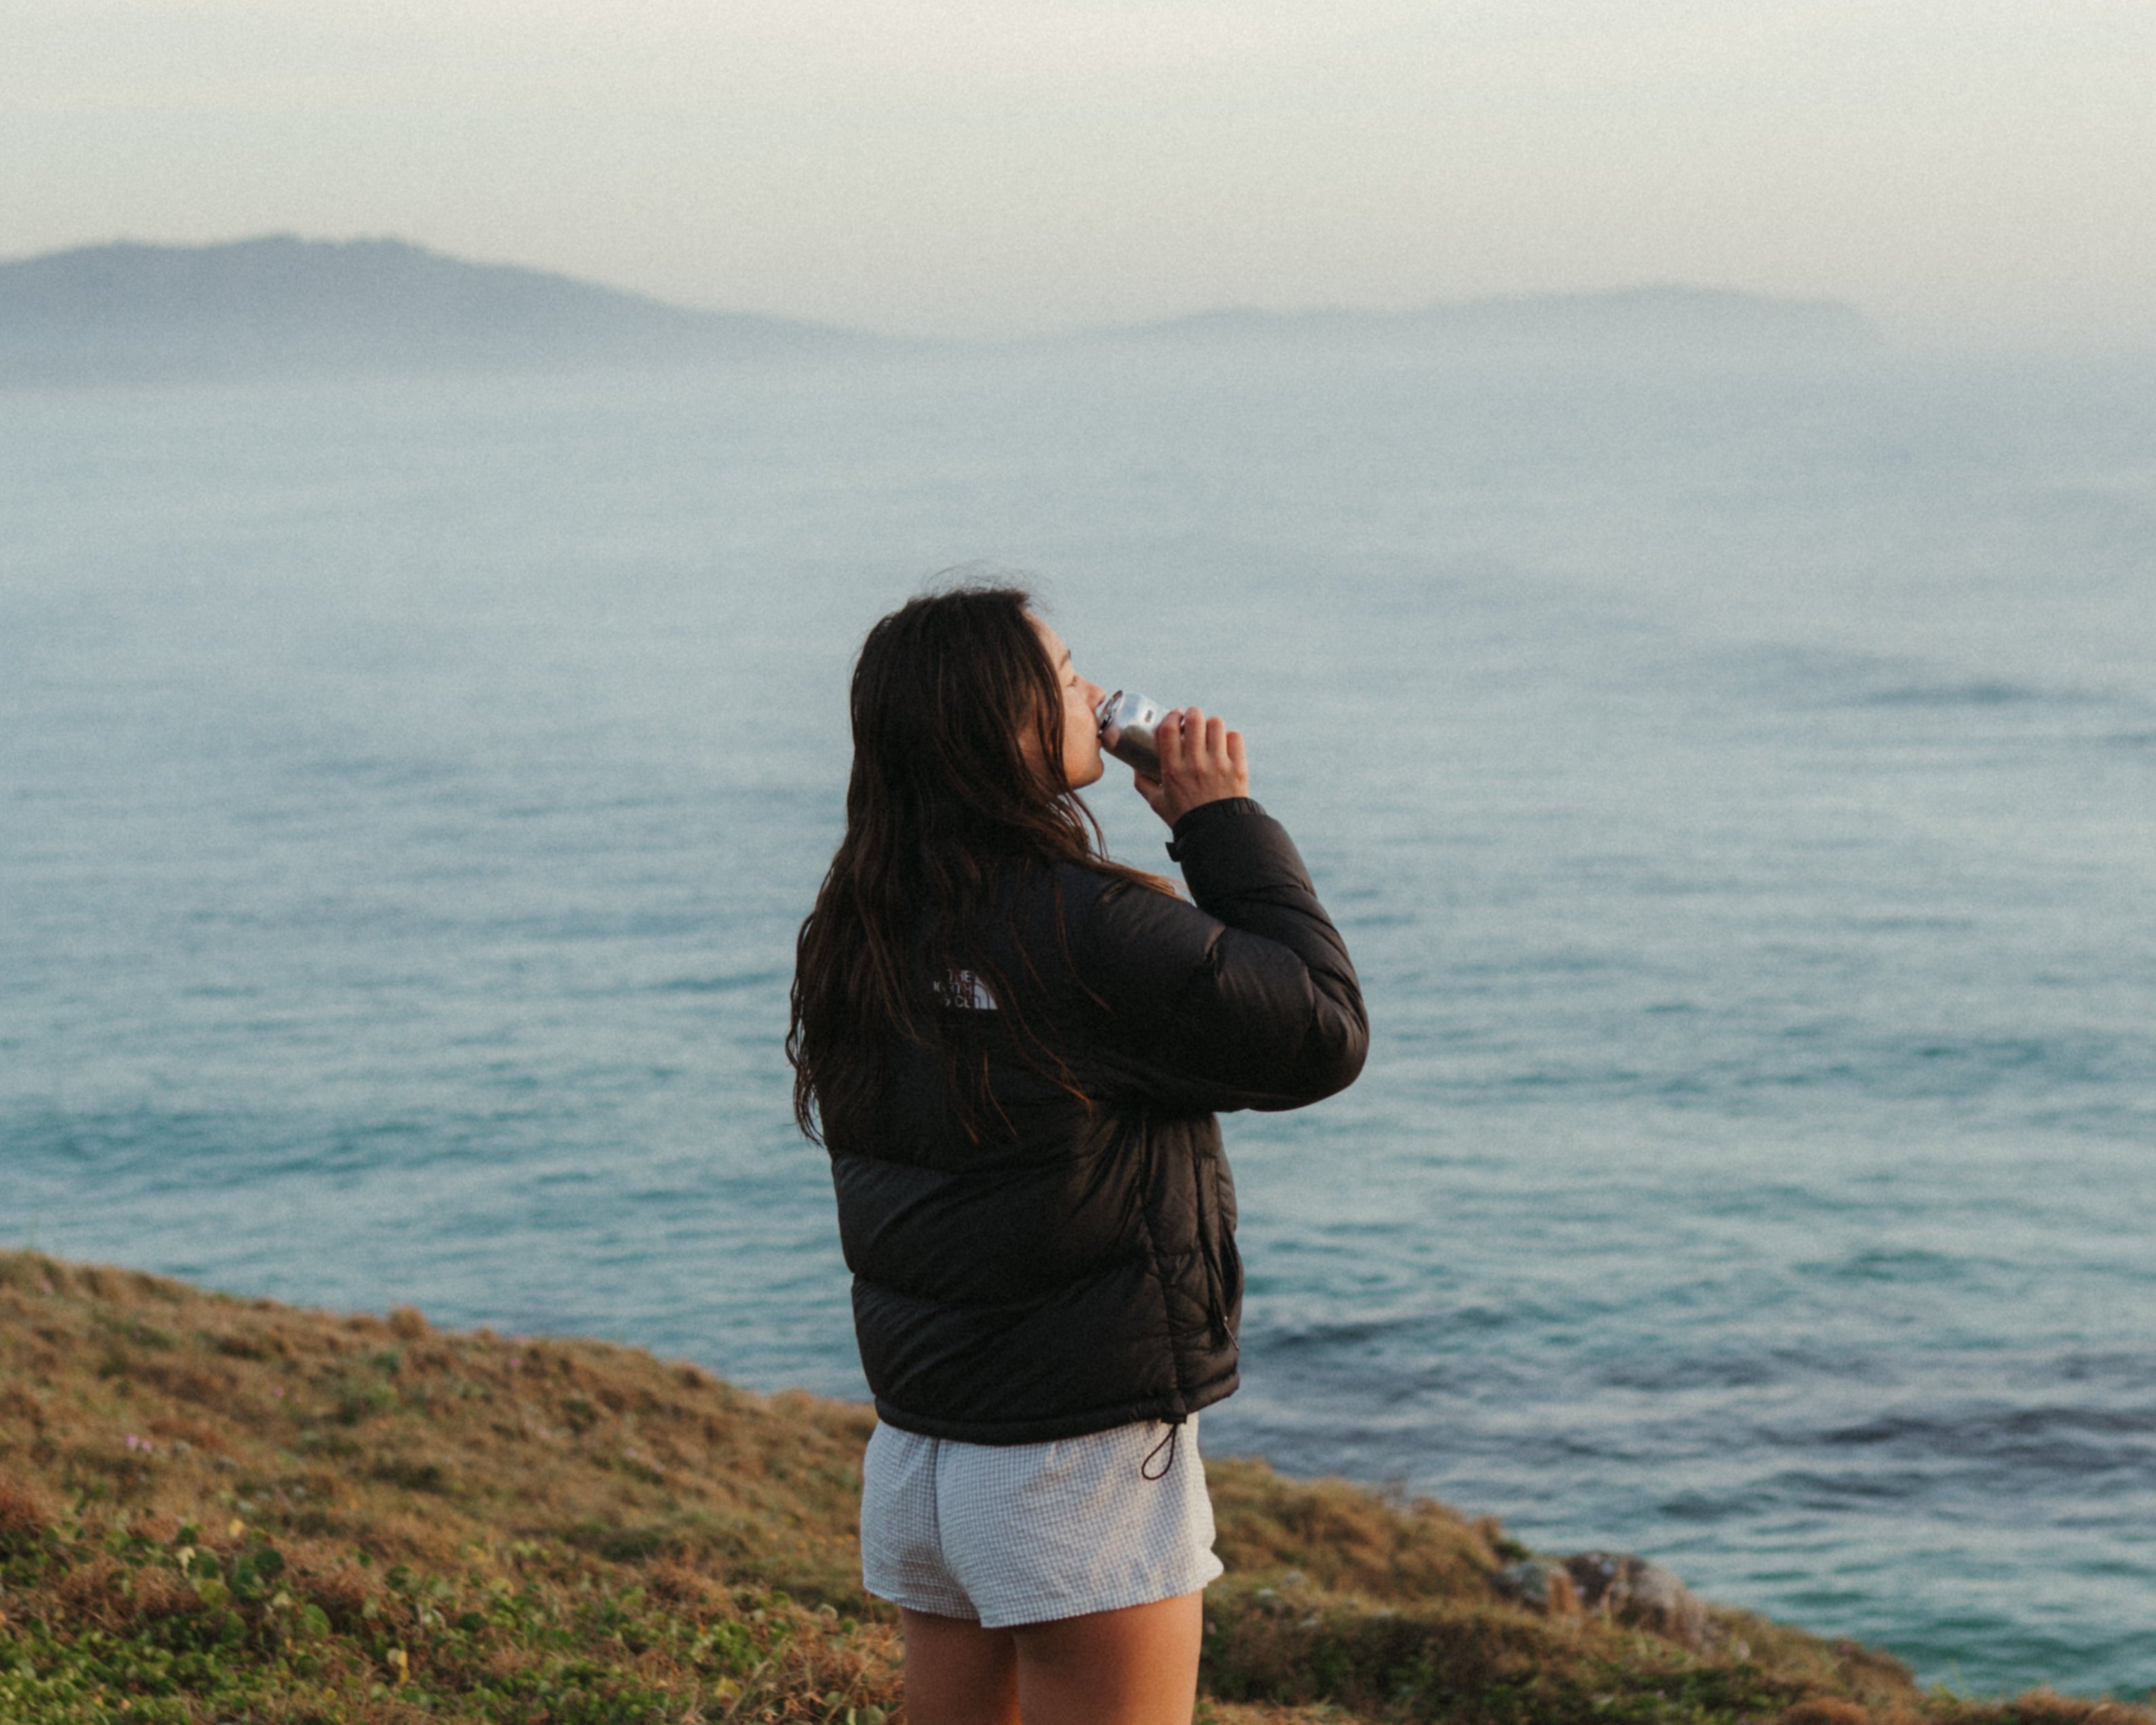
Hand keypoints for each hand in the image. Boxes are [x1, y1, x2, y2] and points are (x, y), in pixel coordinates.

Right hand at [1133, 706, 1249, 827]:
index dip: (1172, 716)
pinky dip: (1229, 738)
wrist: (1217, 833)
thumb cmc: (1184, 817)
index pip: (1170, 728)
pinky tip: (1224, 745)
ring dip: (1211, 725)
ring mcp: (1219, 764)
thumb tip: (1135, 765)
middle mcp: (1195, 764)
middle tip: (1192, 719)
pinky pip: (1235, 737)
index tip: (1175, 715)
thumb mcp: (1157, 802)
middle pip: (1195, 720)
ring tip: (1209, 732)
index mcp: (1173, 770)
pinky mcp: (1238, 767)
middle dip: (1192, 714)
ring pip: (1216, 724)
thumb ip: (1143, 782)